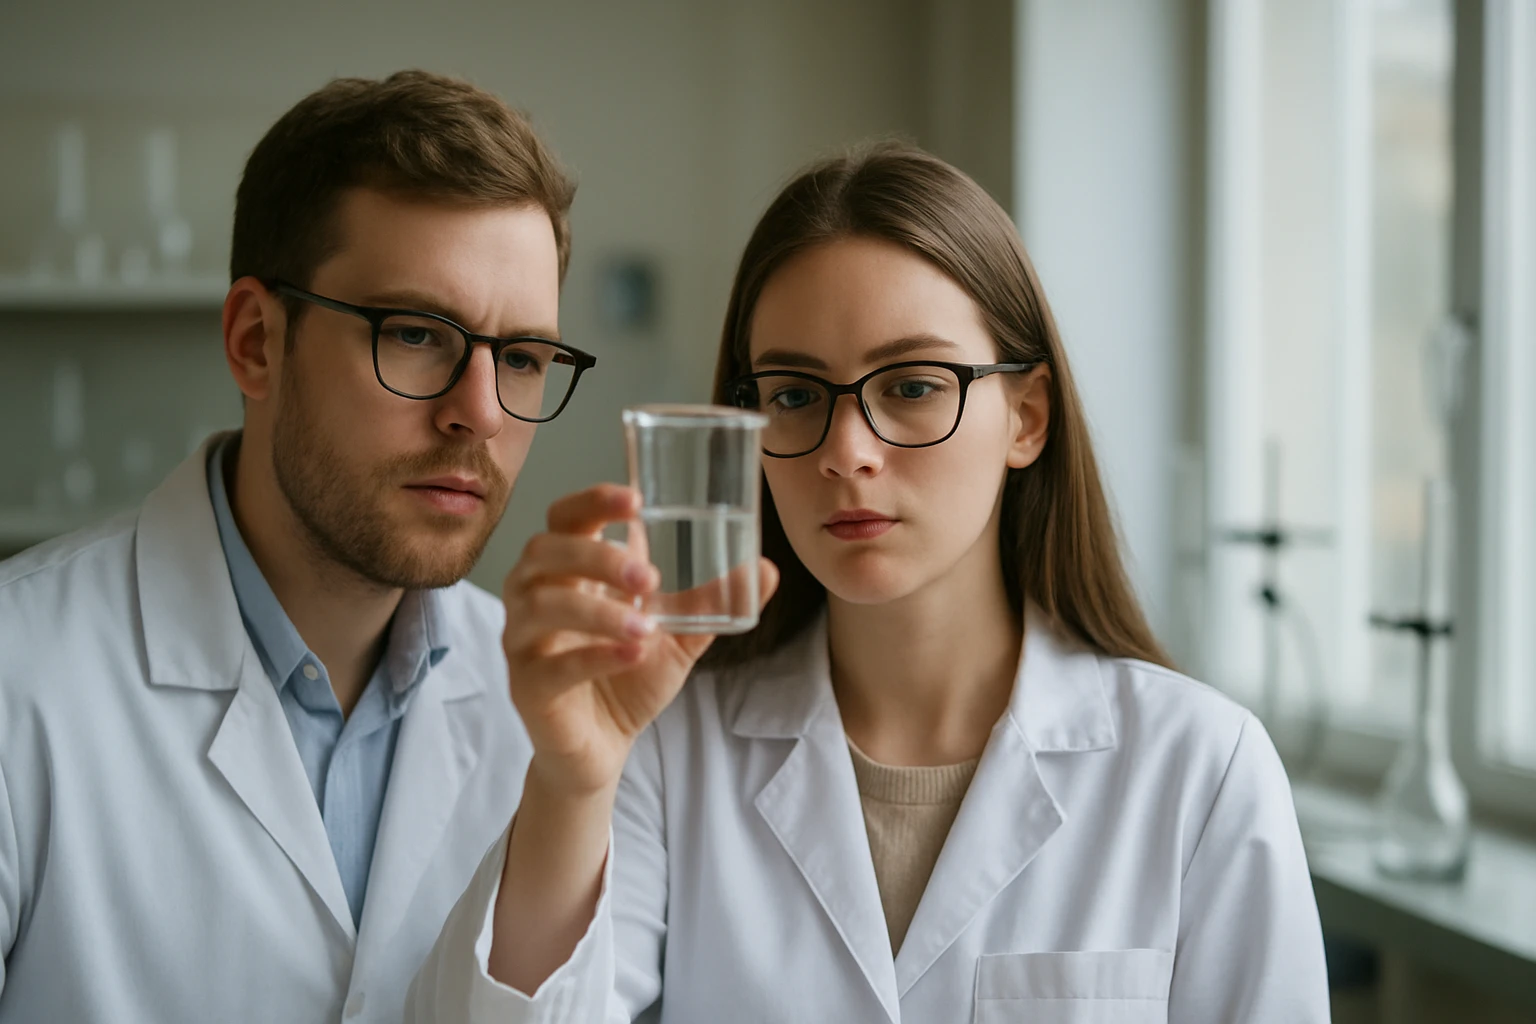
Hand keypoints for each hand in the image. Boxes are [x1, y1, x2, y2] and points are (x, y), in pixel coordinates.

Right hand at [502, 483, 777, 796]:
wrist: (603, 748)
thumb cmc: (629, 676)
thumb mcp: (677, 635)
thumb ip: (710, 602)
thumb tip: (766, 569)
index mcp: (568, 570)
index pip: (566, 517)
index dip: (592, 501)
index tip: (637, 501)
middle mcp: (536, 595)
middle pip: (545, 551)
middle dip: (597, 556)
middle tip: (650, 576)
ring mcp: (525, 641)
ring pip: (544, 605)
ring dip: (599, 610)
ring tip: (646, 626)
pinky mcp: (527, 687)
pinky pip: (553, 666)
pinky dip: (595, 656)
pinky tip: (632, 655)